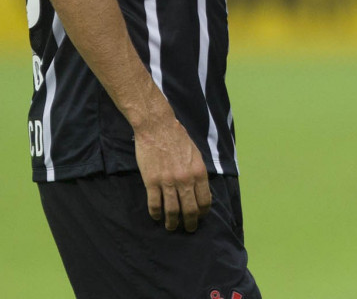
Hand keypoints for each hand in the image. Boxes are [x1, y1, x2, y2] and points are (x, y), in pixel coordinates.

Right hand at [133, 114, 212, 231]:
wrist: (157, 127)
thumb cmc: (178, 138)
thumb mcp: (196, 154)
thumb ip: (198, 172)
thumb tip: (200, 189)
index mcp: (199, 173)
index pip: (204, 201)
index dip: (203, 213)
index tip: (200, 217)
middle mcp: (185, 180)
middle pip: (190, 210)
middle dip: (190, 223)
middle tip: (189, 229)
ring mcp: (168, 182)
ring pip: (172, 211)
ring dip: (172, 223)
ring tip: (172, 227)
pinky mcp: (152, 182)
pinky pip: (155, 204)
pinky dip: (156, 214)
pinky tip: (157, 217)